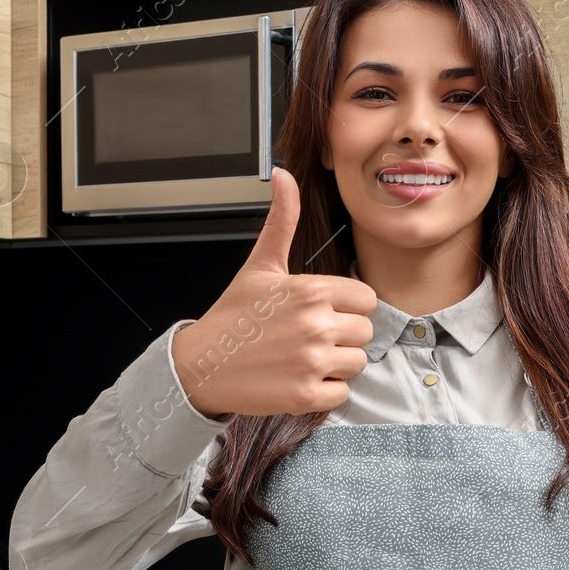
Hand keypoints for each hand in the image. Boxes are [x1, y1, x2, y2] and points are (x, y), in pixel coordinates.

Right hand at [170, 166, 377, 419]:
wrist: (201, 364)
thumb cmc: (233, 315)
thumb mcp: (260, 265)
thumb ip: (282, 220)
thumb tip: (283, 174)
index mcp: (312, 290)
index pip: (366, 299)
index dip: (347, 306)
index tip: (322, 312)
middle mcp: (317, 325)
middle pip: (365, 332)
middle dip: (343, 336)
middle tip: (309, 337)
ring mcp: (313, 362)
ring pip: (357, 363)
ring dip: (336, 364)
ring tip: (304, 358)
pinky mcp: (307, 395)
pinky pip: (343, 393)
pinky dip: (325, 390)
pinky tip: (299, 378)